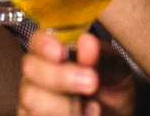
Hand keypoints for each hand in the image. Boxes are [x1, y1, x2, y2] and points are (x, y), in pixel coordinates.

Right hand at [19, 30, 136, 115]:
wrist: (119, 112)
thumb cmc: (111, 84)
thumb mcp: (114, 67)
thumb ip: (100, 56)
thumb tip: (88, 41)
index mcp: (52, 51)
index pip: (37, 41)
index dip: (44, 44)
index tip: (60, 50)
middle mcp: (38, 73)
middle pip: (30, 69)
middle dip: (59, 76)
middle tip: (91, 82)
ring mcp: (35, 98)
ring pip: (32, 99)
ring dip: (65, 105)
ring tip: (93, 107)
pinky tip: (87, 115)